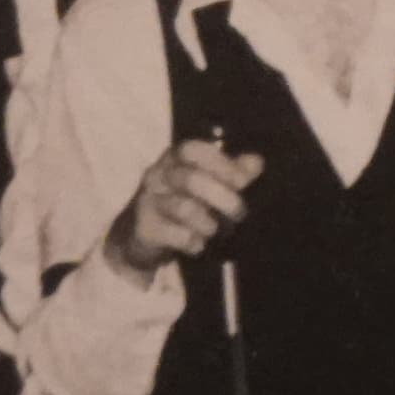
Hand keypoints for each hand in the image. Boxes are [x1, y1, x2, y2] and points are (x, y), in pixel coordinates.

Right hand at [106, 139, 262, 277]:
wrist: (138, 234)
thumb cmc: (180, 201)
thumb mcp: (206, 183)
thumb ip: (232, 172)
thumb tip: (256, 162)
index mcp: (174, 158)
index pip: (193, 150)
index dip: (221, 163)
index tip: (243, 181)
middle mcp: (157, 174)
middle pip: (192, 180)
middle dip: (224, 198)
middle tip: (239, 214)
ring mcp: (148, 201)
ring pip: (184, 208)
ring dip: (208, 224)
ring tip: (214, 231)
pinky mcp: (144, 228)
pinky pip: (175, 234)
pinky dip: (193, 242)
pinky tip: (198, 244)